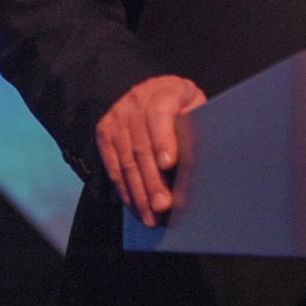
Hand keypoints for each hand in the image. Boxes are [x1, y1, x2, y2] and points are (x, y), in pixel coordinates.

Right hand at [94, 74, 206, 226]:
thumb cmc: (180, 102)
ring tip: (151, 216)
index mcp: (163, 92)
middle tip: (162, 205)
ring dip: (139, 193)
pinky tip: (137, 207)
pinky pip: (113, 167)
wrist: (149, 89)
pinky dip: (125, 191)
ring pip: (126, 162)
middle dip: (152, 180)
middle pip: (142, 146)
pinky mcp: (105, 133)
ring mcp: (117, 119)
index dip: (163, 140)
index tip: (169, 164)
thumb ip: (196, 121)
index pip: (159, 115)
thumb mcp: (193, 103)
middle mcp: (135, 103)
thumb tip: (200, 152)